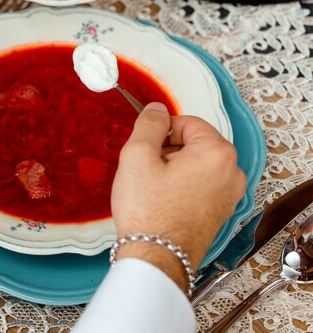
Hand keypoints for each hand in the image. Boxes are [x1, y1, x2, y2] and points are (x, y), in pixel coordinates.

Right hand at [111, 102, 246, 289]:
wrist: (156, 260)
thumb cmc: (149, 212)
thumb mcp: (138, 155)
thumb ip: (149, 123)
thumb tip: (157, 109)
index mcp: (218, 152)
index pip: (186, 122)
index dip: (161, 132)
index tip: (147, 149)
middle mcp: (232, 172)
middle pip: (193, 142)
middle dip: (167, 150)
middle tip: (148, 170)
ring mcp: (230, 194)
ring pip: (195, 162)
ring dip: (173, 167)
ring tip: (154, 188)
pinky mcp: (221, 211)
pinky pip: (200, 183)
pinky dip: (181, 185)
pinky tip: (163, 200)